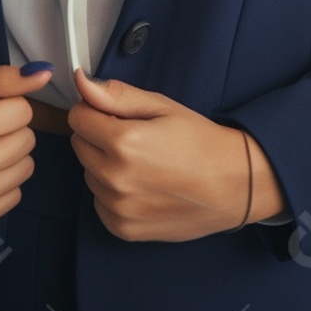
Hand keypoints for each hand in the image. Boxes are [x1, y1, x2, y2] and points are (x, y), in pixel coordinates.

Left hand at [68, 65, 284, 241]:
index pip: (78, 116)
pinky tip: (142, 185)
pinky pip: (99, 202)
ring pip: (88, 173)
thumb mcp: (161, 107)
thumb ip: (117, 95)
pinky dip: (112, 192)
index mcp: (123, 142)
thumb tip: (81, 81)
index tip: (118, 115)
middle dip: (99, 136)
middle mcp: (115, 178)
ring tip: (143, 163)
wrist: (232, 186)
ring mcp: (118, 207)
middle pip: (79, 144)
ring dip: (105, 165)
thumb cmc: (200, 142)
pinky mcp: (123, 228)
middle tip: (136, 138)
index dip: (96, 110)